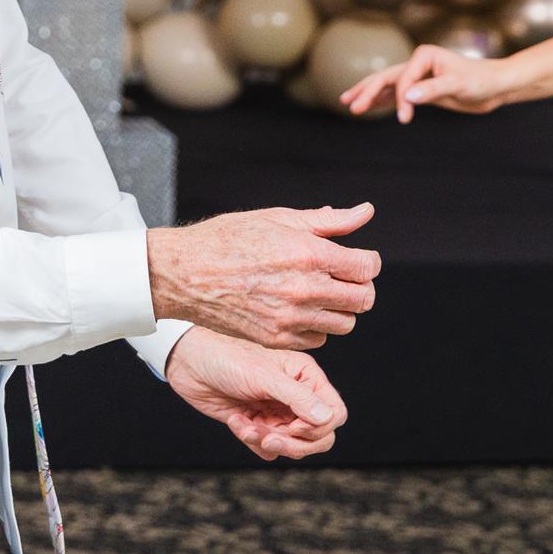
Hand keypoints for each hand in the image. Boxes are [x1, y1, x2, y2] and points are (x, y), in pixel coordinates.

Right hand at [146, 204, 378, 350]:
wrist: (185, 273)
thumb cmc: (227, 239)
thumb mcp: (278, 219)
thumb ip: (328, 221)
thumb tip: (365, 213)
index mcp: (307, 254)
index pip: (366, 267)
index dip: (367, 262)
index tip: (356, 259)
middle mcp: (303, 289)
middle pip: (363, 299)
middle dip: (360, 286)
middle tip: (343, 277)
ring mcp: (290, 319)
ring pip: (345, 323)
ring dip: (340, 308)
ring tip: (319, 293)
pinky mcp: (277, 339)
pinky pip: (318, 340)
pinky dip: (316, 327)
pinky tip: (298, 309)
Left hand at [164, 327, 346, 460]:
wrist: (188, 363)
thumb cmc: (226, 358)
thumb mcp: (263, 375)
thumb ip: (297, 398)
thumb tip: (328, 420)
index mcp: (305, 376)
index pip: (334, 413)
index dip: (318, 427)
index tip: (292, 425)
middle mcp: (296, 395)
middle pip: (318, 436)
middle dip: (293, 443)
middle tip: (267, 437)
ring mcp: (278, 411)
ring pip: (292, 445)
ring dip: (268, 441)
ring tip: (244, 425)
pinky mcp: (258, 424)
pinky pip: (267, 448)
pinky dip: (253, 441)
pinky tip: (235, 421)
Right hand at [340, 45, 512, 121]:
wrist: (496, 85)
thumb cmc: (482, 80)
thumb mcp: (458, 85)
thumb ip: (432, 90)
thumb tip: (407, 97)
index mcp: (423, 55)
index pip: (403, 79)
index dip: (400, 98)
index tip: (405, 118)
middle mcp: (417, 63)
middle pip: (386, 78)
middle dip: (367, 92)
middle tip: (351, 106)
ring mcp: (419, 76)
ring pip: (387, 86)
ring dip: (369, 94)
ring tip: (347, 103)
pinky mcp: (422, 90)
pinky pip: (397, 95)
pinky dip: (383, 101)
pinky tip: (369, 107)